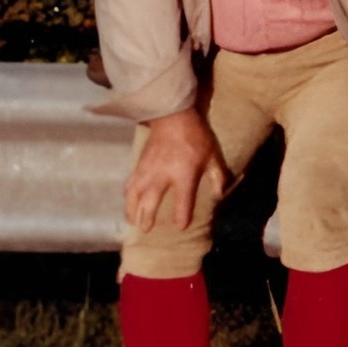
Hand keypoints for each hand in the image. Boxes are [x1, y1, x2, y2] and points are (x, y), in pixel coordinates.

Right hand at [124, 109, 227, 233]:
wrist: (173, 116)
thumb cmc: (196, 137)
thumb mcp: (213, 155)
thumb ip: (217, 177)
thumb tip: (220, 196)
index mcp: (183, 174)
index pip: (183, 200)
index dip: (182, 215)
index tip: (180, 227)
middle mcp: (161, 176)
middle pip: (149, 203)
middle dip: (147, 219)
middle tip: (147, 230)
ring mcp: (146, 171)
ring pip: (133, 196)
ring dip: (132, 211)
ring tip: (133, 222)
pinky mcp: (138, 165)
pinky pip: (129, 185)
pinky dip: (127, 196)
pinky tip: (128, 202)